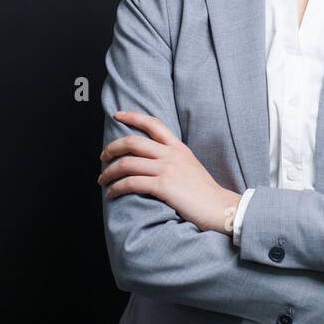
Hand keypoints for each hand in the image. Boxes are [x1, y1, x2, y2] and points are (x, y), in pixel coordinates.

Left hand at [98, 111, 241, 234]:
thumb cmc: (204, 192)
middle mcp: (171, 155)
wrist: (220, 208)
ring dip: (109, 172)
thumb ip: (173, 159)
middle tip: (103, 156)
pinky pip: (131, 183)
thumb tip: (151, 160)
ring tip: (103, 179)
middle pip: (132, 142)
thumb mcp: (190, 166)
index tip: (118, 115)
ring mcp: (167, 170)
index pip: (153, 123)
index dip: (133, 116)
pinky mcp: (163, 186)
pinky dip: (117, 187)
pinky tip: (113, 193)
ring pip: (127, 163)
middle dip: (112, 148)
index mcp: (178, 147)